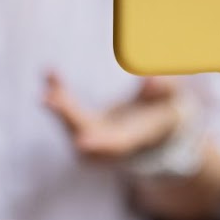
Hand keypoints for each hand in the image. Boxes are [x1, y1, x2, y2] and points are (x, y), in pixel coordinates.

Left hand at [43, 71, 184, 160]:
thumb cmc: (165, 110)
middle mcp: (110, 146)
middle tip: (48, 99)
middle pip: (85, 136)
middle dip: (67, 118)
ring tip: (51, 76)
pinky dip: (58, 94)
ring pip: (72, 125)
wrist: (155, 129)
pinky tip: (50, 72)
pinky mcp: (84, 128)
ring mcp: (95, 139)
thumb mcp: (171, 100)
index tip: (81, 143)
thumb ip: (164, 88)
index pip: (115, 146)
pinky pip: (66, 114)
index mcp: (134, 141)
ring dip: (59, 104)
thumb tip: (150, 78)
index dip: (100, 145)